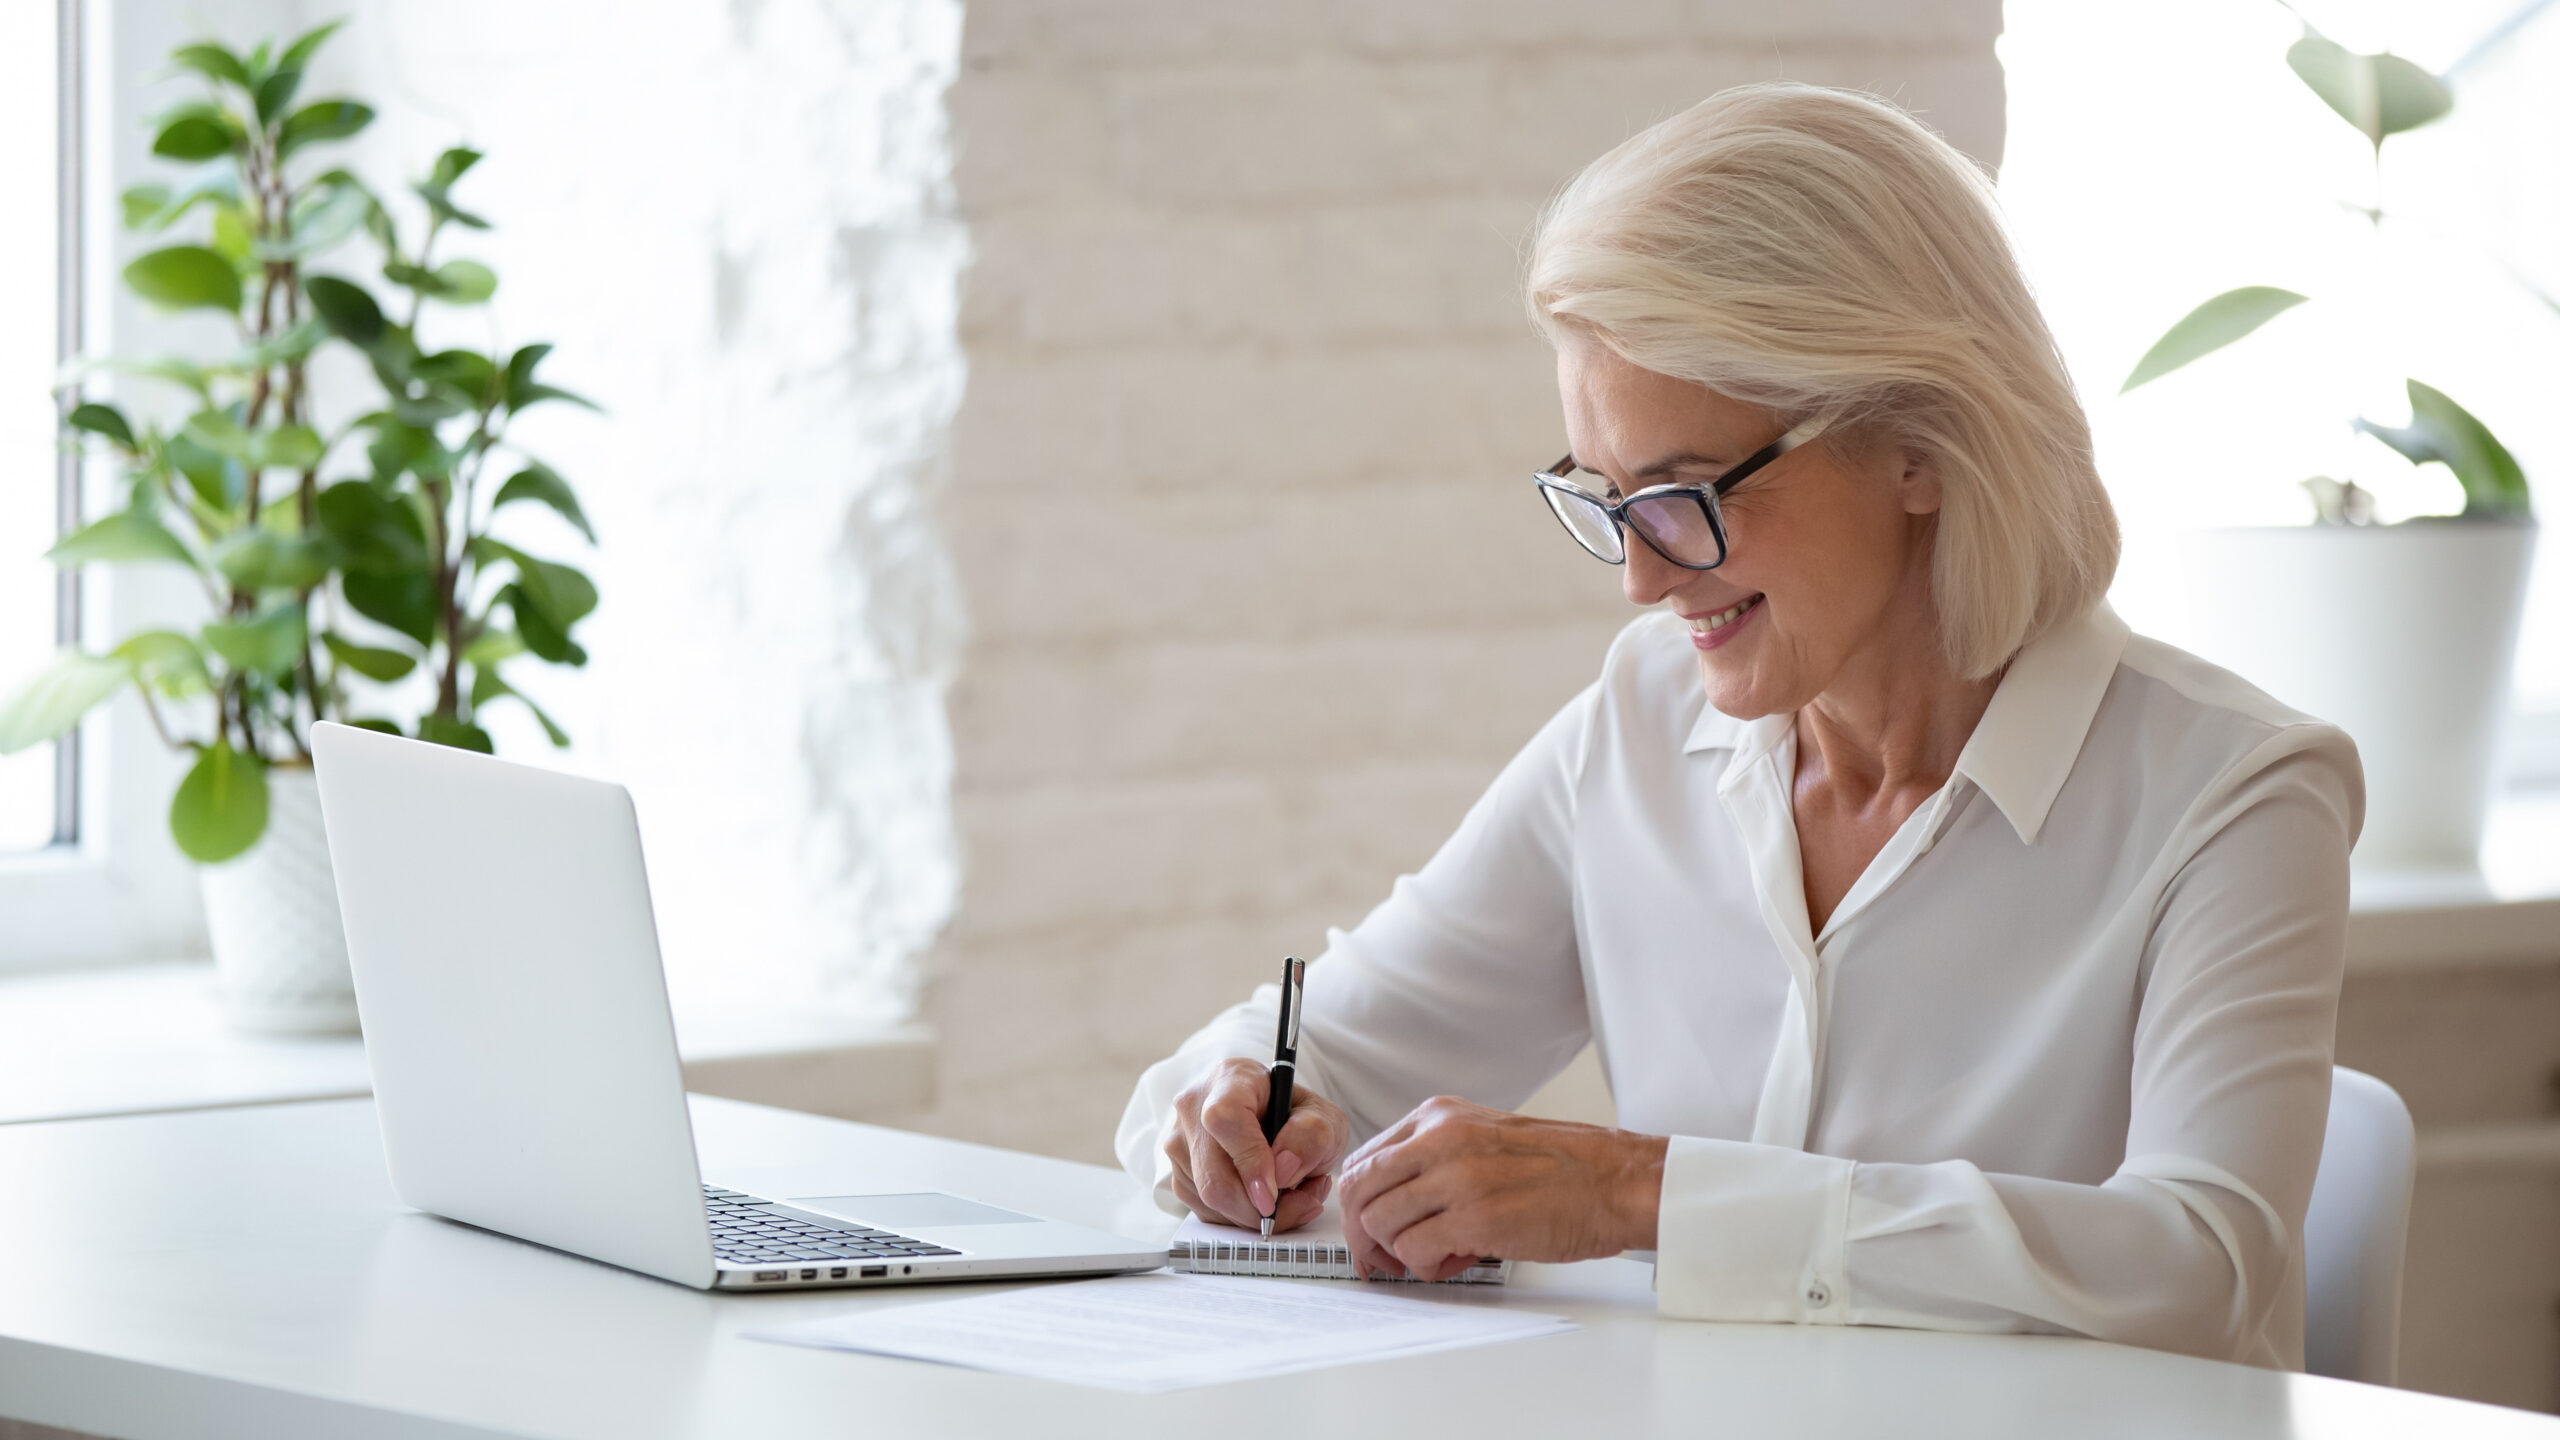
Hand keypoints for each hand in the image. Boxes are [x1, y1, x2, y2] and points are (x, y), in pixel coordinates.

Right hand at [1165, 1058, 1351, 1231]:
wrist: (1276, 1120)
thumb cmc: (1296, 1115)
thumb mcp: (1323, 1117)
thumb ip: (1311, 1135)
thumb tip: (1282, 1170)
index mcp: (1231, 1078)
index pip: (1225, 1119)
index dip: (1249, 1161)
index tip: (1274, 1193)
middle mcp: (1193, 1107)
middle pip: (1214, 1176)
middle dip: (1261, 1206)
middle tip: (1302, 1204)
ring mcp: (1179, 1141)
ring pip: (1209, 1201)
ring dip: (1257, 1213)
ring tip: (1292, 1194)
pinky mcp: (1178, 1173)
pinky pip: (1207, 1212)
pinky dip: (1242, 1217)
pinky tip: (1265, 1199)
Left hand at [1338, 1096, 1666, 1281]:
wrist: (1614, 1180)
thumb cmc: (1561, 1166)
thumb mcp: (1484, 1137)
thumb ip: (1434, 1158)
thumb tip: (1392, 1204)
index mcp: (1438, 1117)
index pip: (1363, 1161)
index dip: (1360, 1205)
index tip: (1371, 1232)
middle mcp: (1439, 1140)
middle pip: (1360, 1193)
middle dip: (1366, 1236)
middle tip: (1388, 1258)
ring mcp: (1455, 1177)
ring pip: (1380, 1225)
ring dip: (1402, 1253)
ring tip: (1440, 1254)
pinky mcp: (1474, 1218)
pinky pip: (1414, 1251)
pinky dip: (1426, 1266)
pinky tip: (1457, 1260)